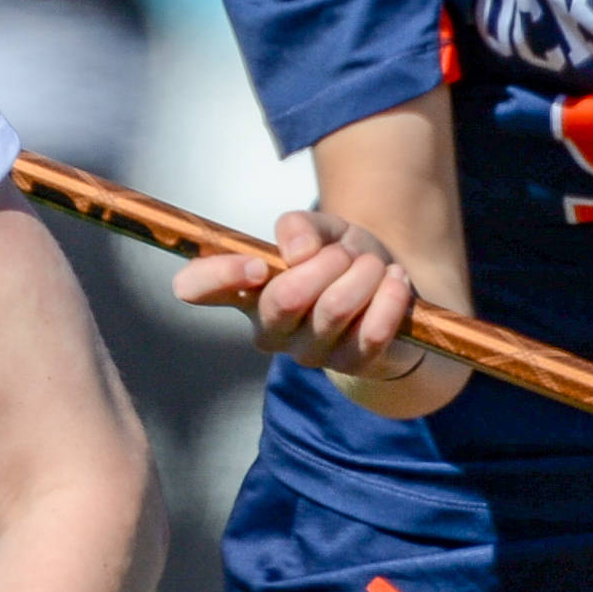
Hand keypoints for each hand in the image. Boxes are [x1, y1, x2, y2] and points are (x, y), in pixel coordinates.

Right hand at [172, 208, 426, 382]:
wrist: (394, 294)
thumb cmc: (344, 261)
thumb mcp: (323, 229)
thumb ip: (301, 226)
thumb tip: (297, 252)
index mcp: (246, 289)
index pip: (197, 287)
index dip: (217, 275)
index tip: (257, 264)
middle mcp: (268, 327)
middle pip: (283, 299)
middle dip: (327, 263)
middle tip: (346, 254)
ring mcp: (309, 352)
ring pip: (334, 308)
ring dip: (364, 273)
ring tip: (375, 266)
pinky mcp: (351, 365)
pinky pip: (372, 330)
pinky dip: (391, 295)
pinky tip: (395, 283)